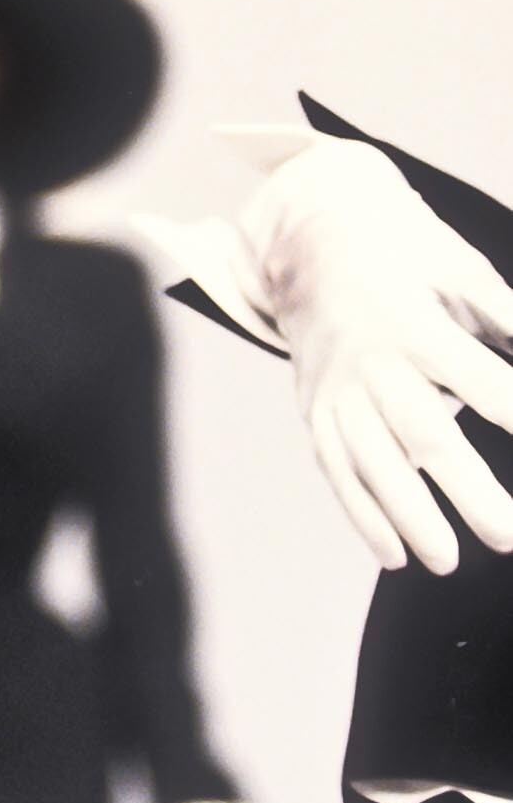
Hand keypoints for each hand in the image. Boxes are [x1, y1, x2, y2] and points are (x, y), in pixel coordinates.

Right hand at [241, 139, 512, 572]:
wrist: (309, 242)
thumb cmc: (405, 256)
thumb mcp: (461, 270)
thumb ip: (509, 317)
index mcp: (417, 322)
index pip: (481, 381)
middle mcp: (373, 361)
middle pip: (424, 435)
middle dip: (468, 491)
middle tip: (506, 537)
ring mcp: (337, 390)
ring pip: (373, 463)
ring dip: (409, 517)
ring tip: (447, 561)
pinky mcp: (315, 410)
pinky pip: (337, 470)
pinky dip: (362, 515)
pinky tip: (394, 555)